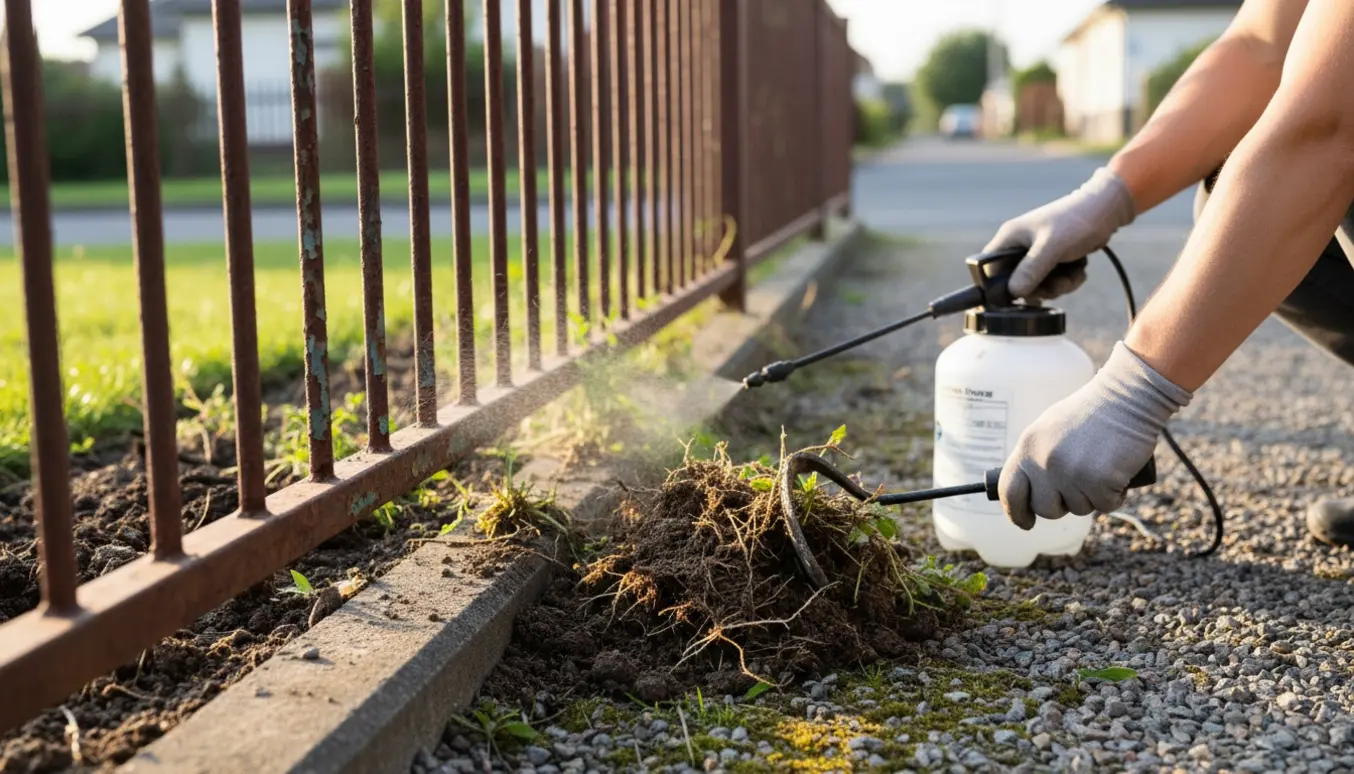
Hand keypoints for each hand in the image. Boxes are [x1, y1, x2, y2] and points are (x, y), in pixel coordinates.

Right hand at [984, 167, 1137, 300]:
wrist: (1106, 211)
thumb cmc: (1076, 221)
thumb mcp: (1052, 246)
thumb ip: (1031, 269)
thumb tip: (1013, 292)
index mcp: (1010, 238)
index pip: (989, 269)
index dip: (999, 286)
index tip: (1021, 293)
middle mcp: (1019, 247)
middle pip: (1016, 283)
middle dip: (1040, 288)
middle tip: (1057, 283)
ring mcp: (1036, 254)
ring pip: (1037, 285)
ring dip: (1058, 286)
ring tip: (1073, 274)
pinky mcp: (1052, 260)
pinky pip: (1053, 281)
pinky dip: (1067, 280)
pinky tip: (1078, 270)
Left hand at [998, 341, 1191, 529]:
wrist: (1127, 397)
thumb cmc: (1092, 413)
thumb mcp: (1050, 430)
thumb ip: (1036, 457)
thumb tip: (1027, 490)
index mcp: (1027, 447)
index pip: (1009, 490)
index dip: (1016, 512)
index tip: (1025, 522)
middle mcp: (1044, 462)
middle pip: (1045, 508)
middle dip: (1063, 504)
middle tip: (1080, 486)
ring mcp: (1070, 473)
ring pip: (1079, 509)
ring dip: (1093, 496)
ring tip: (1102, 467)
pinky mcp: (1099, 481)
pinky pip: (1105, 506)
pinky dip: (1115, 495)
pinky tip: (1118, 473)